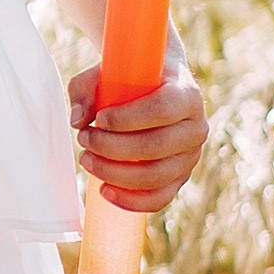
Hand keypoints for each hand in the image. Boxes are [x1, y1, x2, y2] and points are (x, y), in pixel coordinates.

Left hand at [69, 64, 205, 210]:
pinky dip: (130, 200)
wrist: (156, 90)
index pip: (161, 110)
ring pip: (155, 176)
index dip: (126, 119)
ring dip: (114, 172)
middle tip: (84, 138)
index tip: (99, 119)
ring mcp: (190, 157)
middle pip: (155, 147)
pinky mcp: (180, 178)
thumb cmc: (129, 79)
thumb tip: (78, 121)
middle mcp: (195, 128)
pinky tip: (104, 189)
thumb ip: (86, 89)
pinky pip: (159, 198)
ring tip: (87, 158)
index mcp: (186, 95)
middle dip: (111, 147)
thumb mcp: (105, 73)